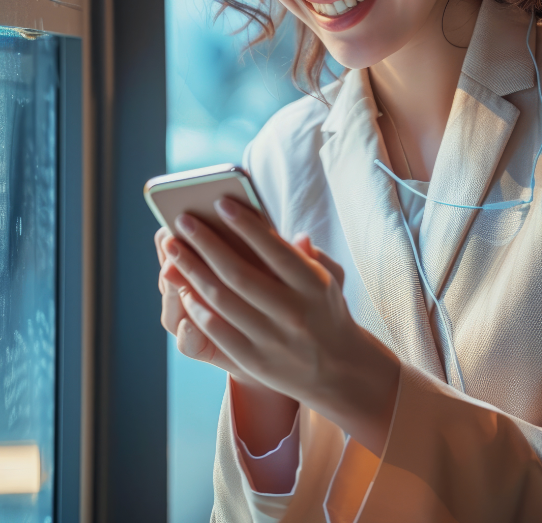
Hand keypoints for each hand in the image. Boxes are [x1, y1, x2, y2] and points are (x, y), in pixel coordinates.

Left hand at [164, 198, 399, 456]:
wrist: (338, 370)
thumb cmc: (325, 310)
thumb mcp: (329, 277)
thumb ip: (307, 253)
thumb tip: (286, 231)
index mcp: (314, 285)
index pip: (274, 249)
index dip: (246, 225)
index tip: (220, 202)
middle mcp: (293, 312)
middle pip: (238, 273)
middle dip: (206, 243)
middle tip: (182, 219)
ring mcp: (272, 339)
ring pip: (222, 300)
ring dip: (192, 271)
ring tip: (172, 248)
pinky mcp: (254, 361)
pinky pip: (217, 330)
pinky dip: (197, 307)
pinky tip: (183, 286)